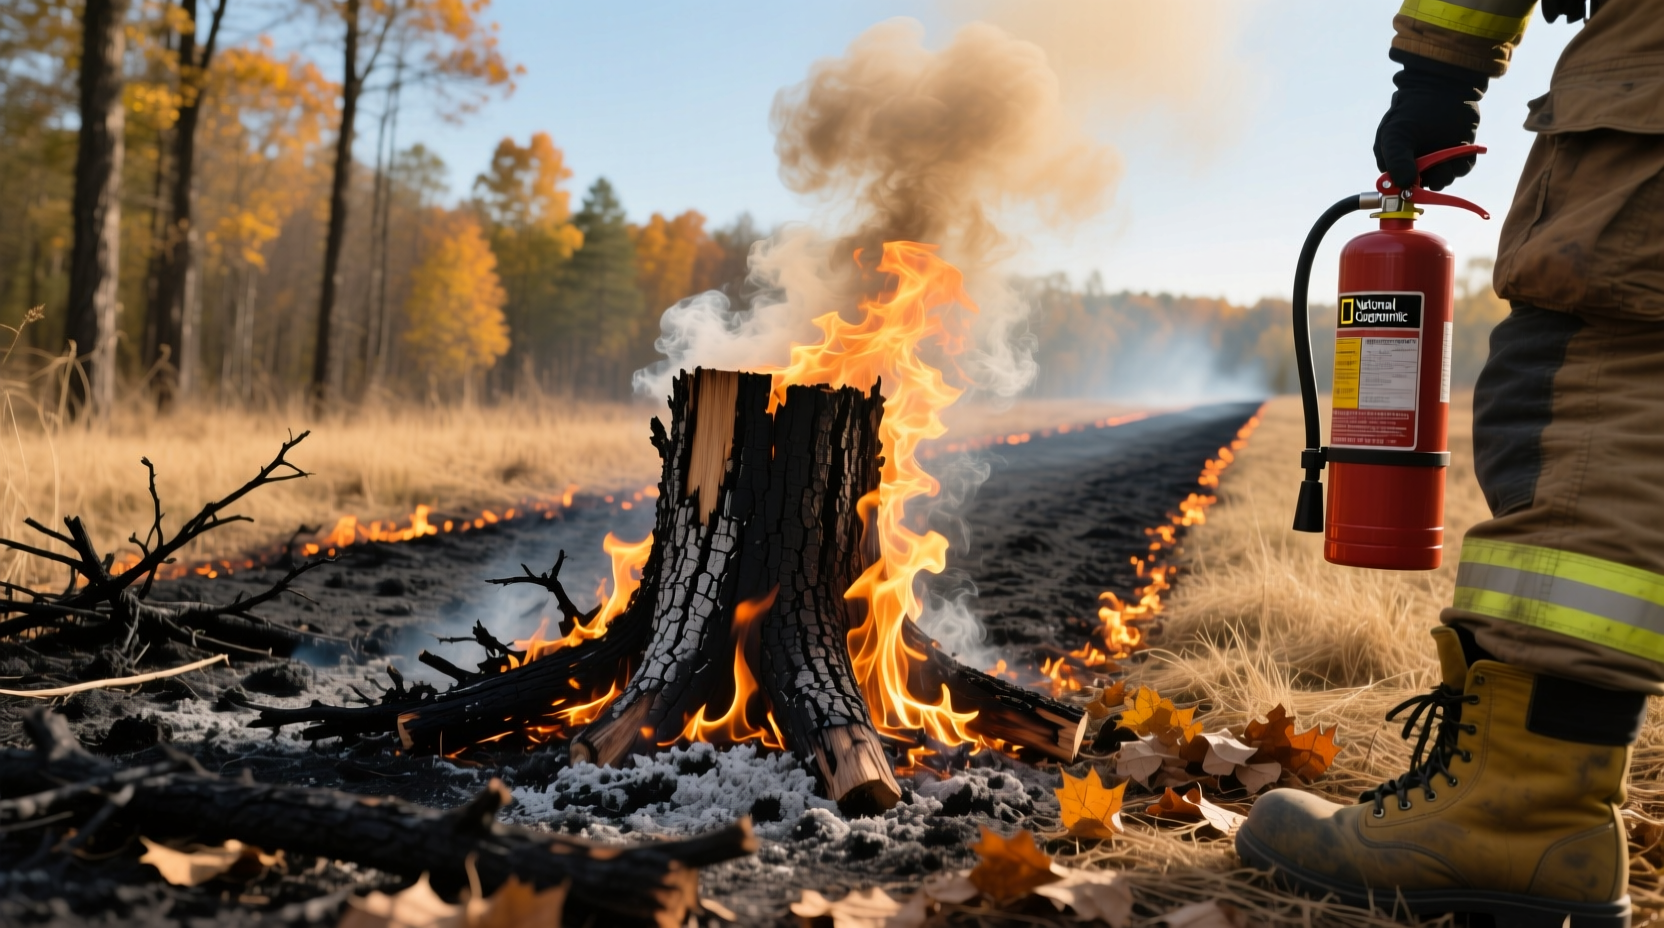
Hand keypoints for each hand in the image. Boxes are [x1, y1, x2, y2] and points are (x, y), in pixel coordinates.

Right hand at [1374, 52, 1488, 190]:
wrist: (1443, 88)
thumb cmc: (1412, 109)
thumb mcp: (1395, 134)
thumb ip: (1396, 161)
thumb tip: (1404, 185)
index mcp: (1394, 162)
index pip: (1397, 186)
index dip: (1404, 189)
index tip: (1410, 184)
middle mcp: (1415, 164)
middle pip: (1422, 187)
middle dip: (1428, 180)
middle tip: (1432, 164)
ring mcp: (1437, 160)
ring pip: (1443, 181)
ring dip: (1446, 172)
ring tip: (1447, 153)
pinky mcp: (1457, 155)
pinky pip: (1461, 170)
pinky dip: (1462, 163)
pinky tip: (1460, 147)